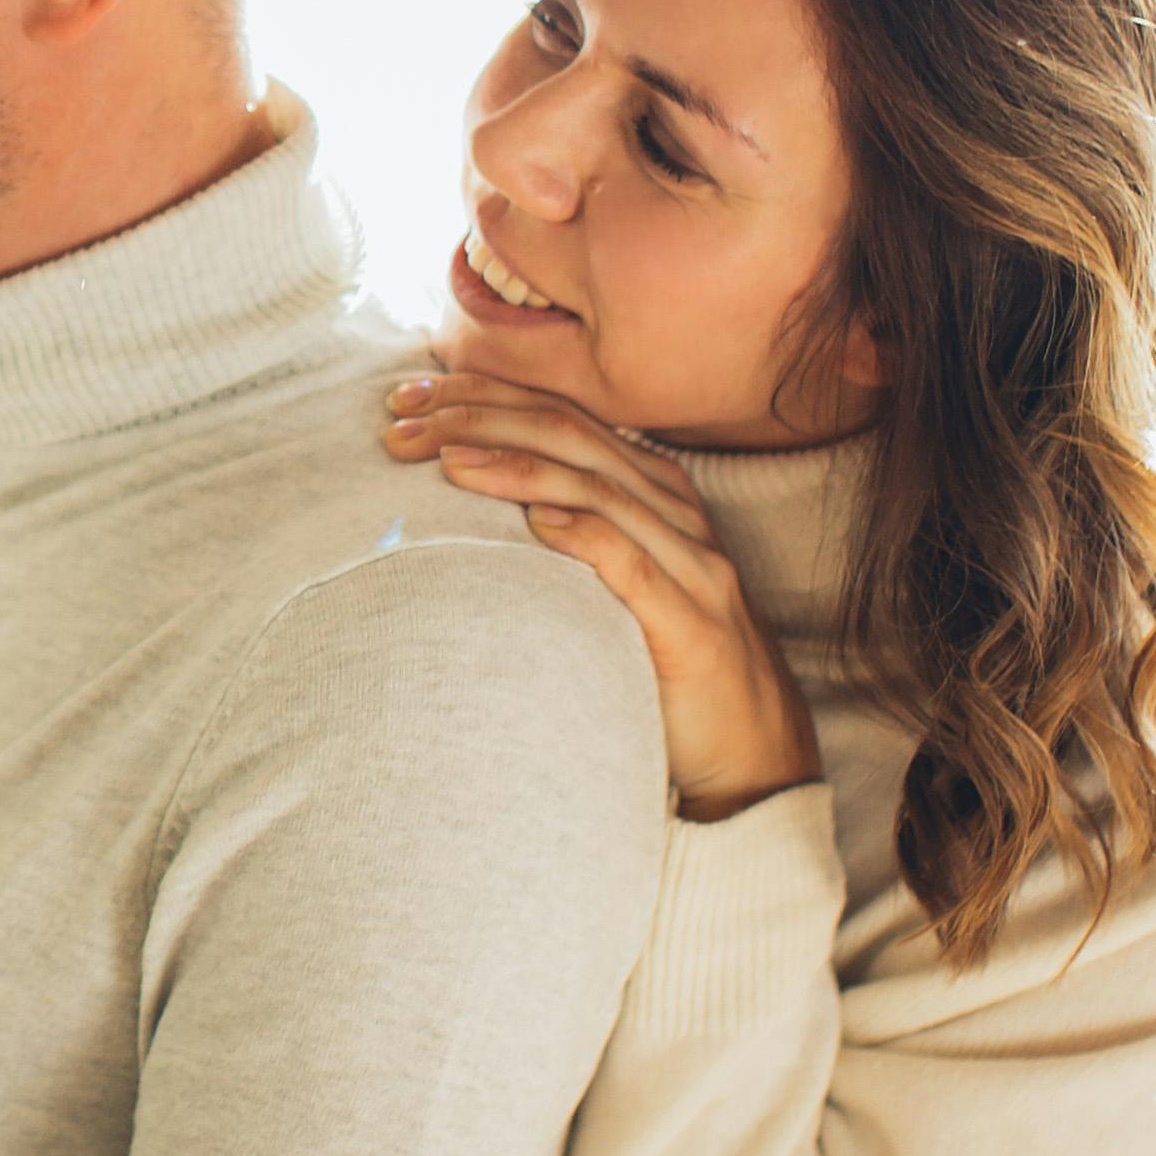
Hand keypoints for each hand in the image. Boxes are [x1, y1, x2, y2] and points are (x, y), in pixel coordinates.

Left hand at [383, 371, 819, 820]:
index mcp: (651, 494)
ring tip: (446, 460)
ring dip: (515, 466)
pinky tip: (534, 525)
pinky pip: (637, 566)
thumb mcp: (606, 588)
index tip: (408, 396)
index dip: (483, 396)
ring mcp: (692, 568)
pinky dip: (586, 537)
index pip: (560, 417)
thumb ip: (559, 539)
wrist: (752, 759)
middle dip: (481, 415)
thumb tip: (463, 503)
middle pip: (570, 437)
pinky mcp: (694, 626)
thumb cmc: (662, 671)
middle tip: (403, 416)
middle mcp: (675, 516)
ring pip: (599, 489)